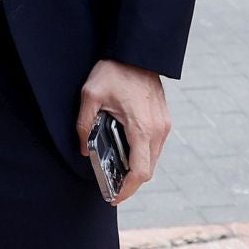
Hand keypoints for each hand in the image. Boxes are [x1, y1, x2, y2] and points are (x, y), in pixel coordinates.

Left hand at [76, 59, 170, 204]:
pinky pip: (154, 146)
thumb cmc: (115, 70)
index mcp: (142, 129)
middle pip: (148, 170)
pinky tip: (126, 153)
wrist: (138, 51)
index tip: (114, 197)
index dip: (127, 190)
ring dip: (137, 170)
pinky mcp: (164, 119)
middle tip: (111, 189)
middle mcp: (158, 131)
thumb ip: (84, 124)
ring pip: (152, 159)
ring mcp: (164, 125)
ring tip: (116, 173)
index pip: (140, 172)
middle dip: (130, 184)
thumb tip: (84, 150)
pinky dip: (142, 156)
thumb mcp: (90, 95)